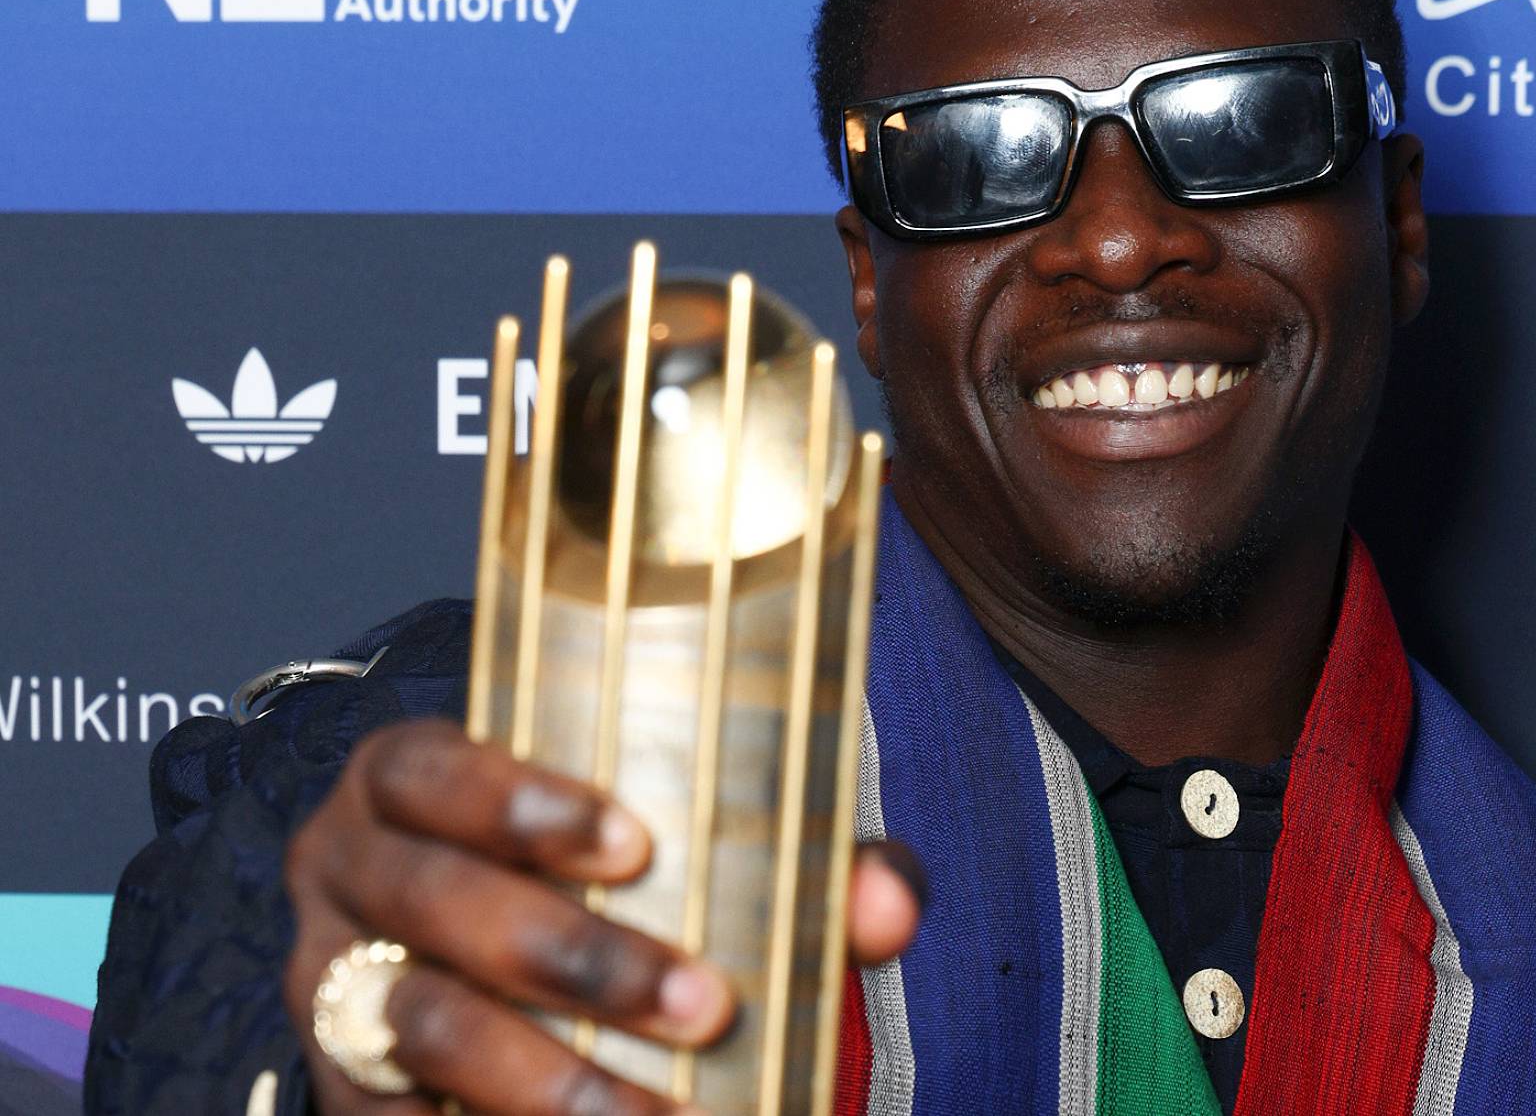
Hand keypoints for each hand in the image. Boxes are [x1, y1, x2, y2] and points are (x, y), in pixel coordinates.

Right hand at [283, 719, 922, 1113]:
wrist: (502, 966)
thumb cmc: (602, 875)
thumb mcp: (671, 841)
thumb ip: (790, 859)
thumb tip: (889, 903)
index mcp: (406, 778)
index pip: (430, 769)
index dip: (515, 801)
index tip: (637, 846)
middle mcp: (346, 871)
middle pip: (437, 904)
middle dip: (578, 958)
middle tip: (707, 1004)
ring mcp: (329, 985)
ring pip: (423, 1028)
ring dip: (552, 1079)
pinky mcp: (341, 1088)